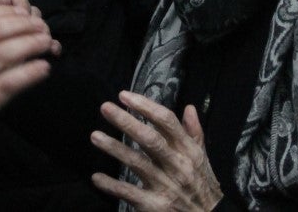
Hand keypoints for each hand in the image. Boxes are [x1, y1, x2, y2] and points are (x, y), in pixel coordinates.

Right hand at [0, 3, 53, 176]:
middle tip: (41, 26)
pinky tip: (43, 68)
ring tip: (46, 43)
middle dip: (21, 25)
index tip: (23, 12)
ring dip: (30, 45)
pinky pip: (7, 84)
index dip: (3, 11)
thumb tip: (4, 26)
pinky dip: (28, 73)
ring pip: (1, 55)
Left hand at [90, 91, 223, 211]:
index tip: (125, 96)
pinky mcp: (155, 205)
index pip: (167, 122)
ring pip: (137, 163)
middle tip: (105, 108)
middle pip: (150, 139)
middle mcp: (177, 165)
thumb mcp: (203, 158)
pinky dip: (112, 186)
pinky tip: (97, 177)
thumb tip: (188, 107)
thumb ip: (194, 132)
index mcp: (188, 150)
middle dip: (127, 122)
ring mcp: (165, 186)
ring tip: (95, 136)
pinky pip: (130, 193)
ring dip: (114, 149)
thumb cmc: (202, 185)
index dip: (146, 106)